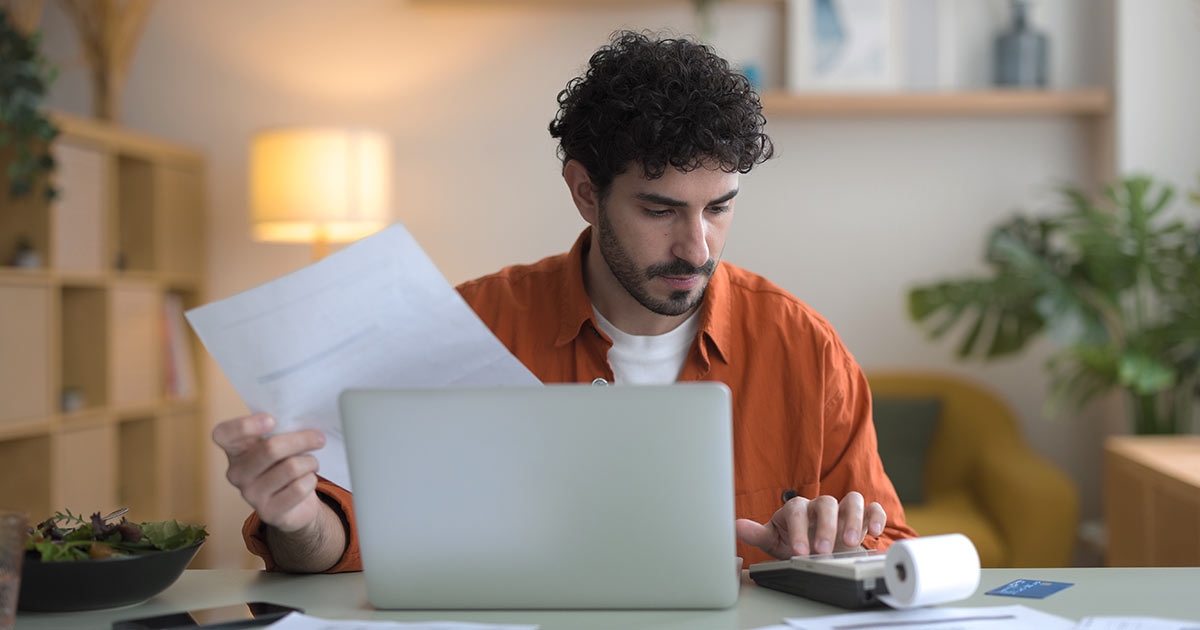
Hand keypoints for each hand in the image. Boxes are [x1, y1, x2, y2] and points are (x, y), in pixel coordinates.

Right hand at [211, 413, 325, 532]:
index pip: (223, 434)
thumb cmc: (286, 464)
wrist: (297, 502)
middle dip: (302, 440)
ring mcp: (250, 495)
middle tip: (319, 439)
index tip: (272, 420)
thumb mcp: (279, 445)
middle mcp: (237, 473)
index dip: (244, 425)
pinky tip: (308, 481)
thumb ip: (281, 431)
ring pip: (291, 468)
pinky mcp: (268, 512)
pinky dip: (311, 480)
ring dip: (310, 462)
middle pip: (271, 449)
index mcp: (235, 450)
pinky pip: (299, 488)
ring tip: (312, 464)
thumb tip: (302, 420)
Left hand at [735, 491, 884, 559]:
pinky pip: (872, 508)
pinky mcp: (861, 516)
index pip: (796, 511)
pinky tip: (875, 533)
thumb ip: (757, 534)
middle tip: (823, 551)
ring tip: (851, 544)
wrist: (814, 547)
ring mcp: (842, 509)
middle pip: (826, 503)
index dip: (798, 530)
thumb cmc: (793, 542)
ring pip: (852, 501)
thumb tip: (735, 526)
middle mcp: (820, 506)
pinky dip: (876, 517)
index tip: (799, 552)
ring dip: (853, 520)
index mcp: (797, 509)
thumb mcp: (774, 541)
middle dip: (825, 528)